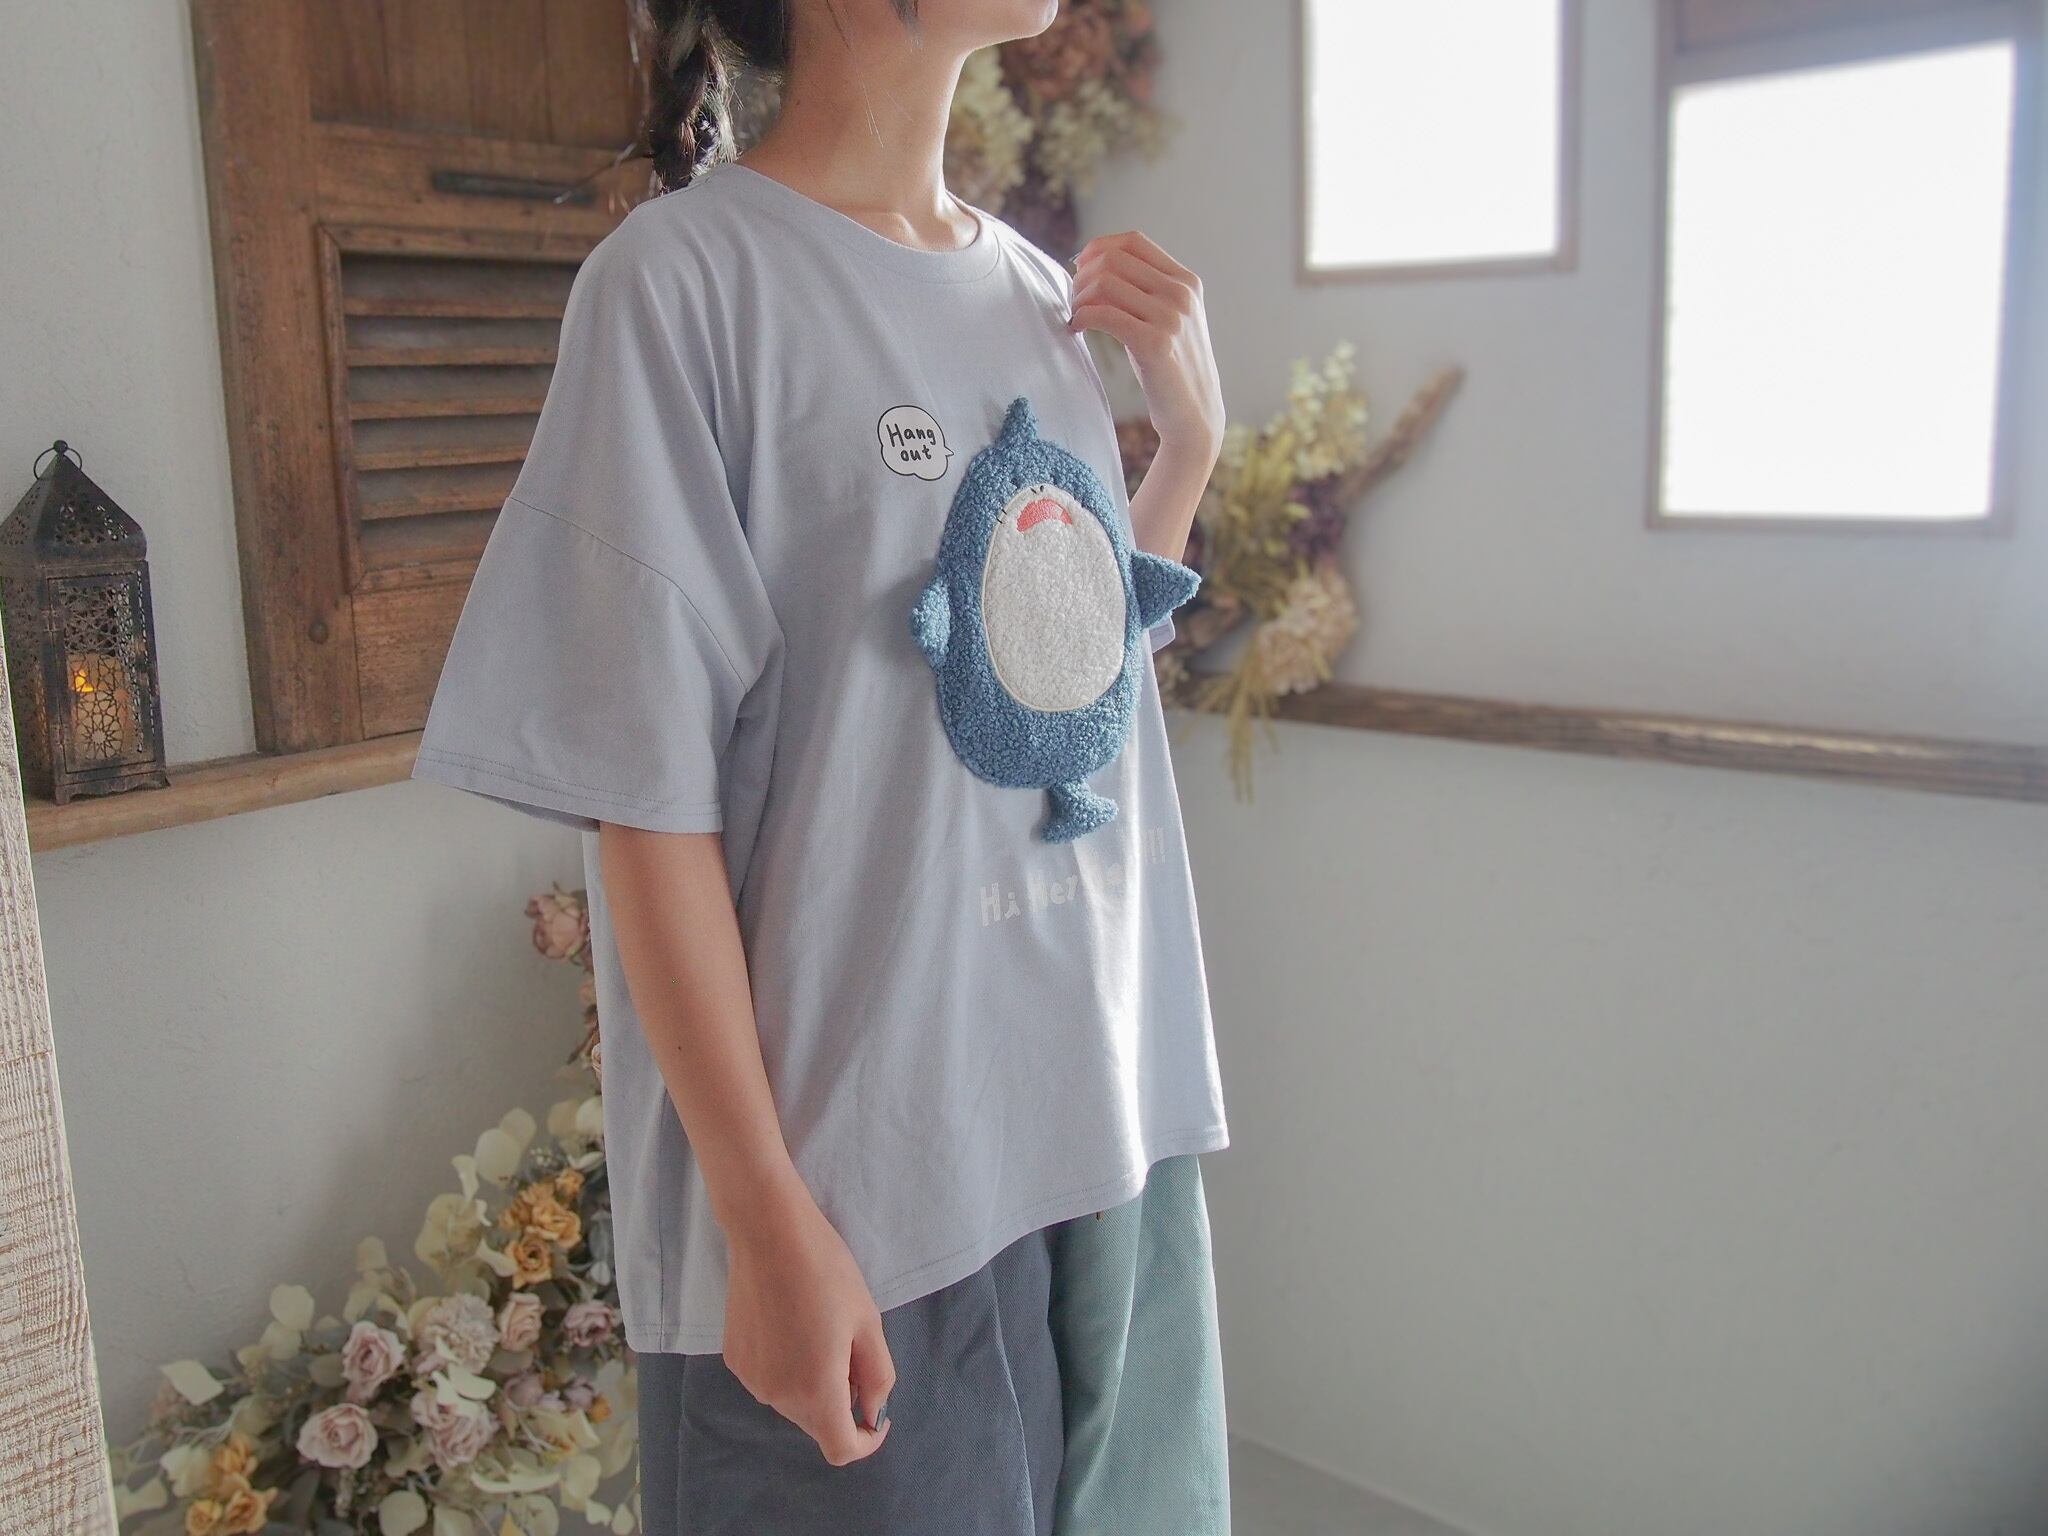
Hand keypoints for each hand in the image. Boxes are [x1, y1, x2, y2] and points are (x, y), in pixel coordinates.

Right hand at [722, 1179, 894, 1466]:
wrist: (768, 1233)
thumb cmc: (827, 1272)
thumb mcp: (868, 1322)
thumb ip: (877, 1376)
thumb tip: (872, 1411)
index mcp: (816, 1390)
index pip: (841, 1448)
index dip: (866, 1440)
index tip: (877, 1414)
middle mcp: (778, 1396)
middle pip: (817, 1425)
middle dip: (842, 1404)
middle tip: (853, 1353)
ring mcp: (751, 1379)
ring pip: (793, 1404)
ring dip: (814, 1386)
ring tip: (821, 1333)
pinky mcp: (735, 1359)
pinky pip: (771, 1381)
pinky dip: (789, 1370)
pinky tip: (792, 1326)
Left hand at [1069, 231, 1224, 470]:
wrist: (1196, 414)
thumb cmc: (1172, 367)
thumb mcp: (1170, 319)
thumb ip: (1146, 290)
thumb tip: (1093, 266)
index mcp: (1186, 281)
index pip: (1134, 241)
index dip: (1099, 247)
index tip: (1080, 267)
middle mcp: (1181, 294)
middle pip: (1114, 260)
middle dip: (1083, 276)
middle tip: (1073, 299)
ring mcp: (1171, 318)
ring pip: (1105, 284)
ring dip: (1079, 298)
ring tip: (1076, 316)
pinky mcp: (1156, 344)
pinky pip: (1104, 315)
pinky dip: (1082, 317)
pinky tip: (1076, 329)